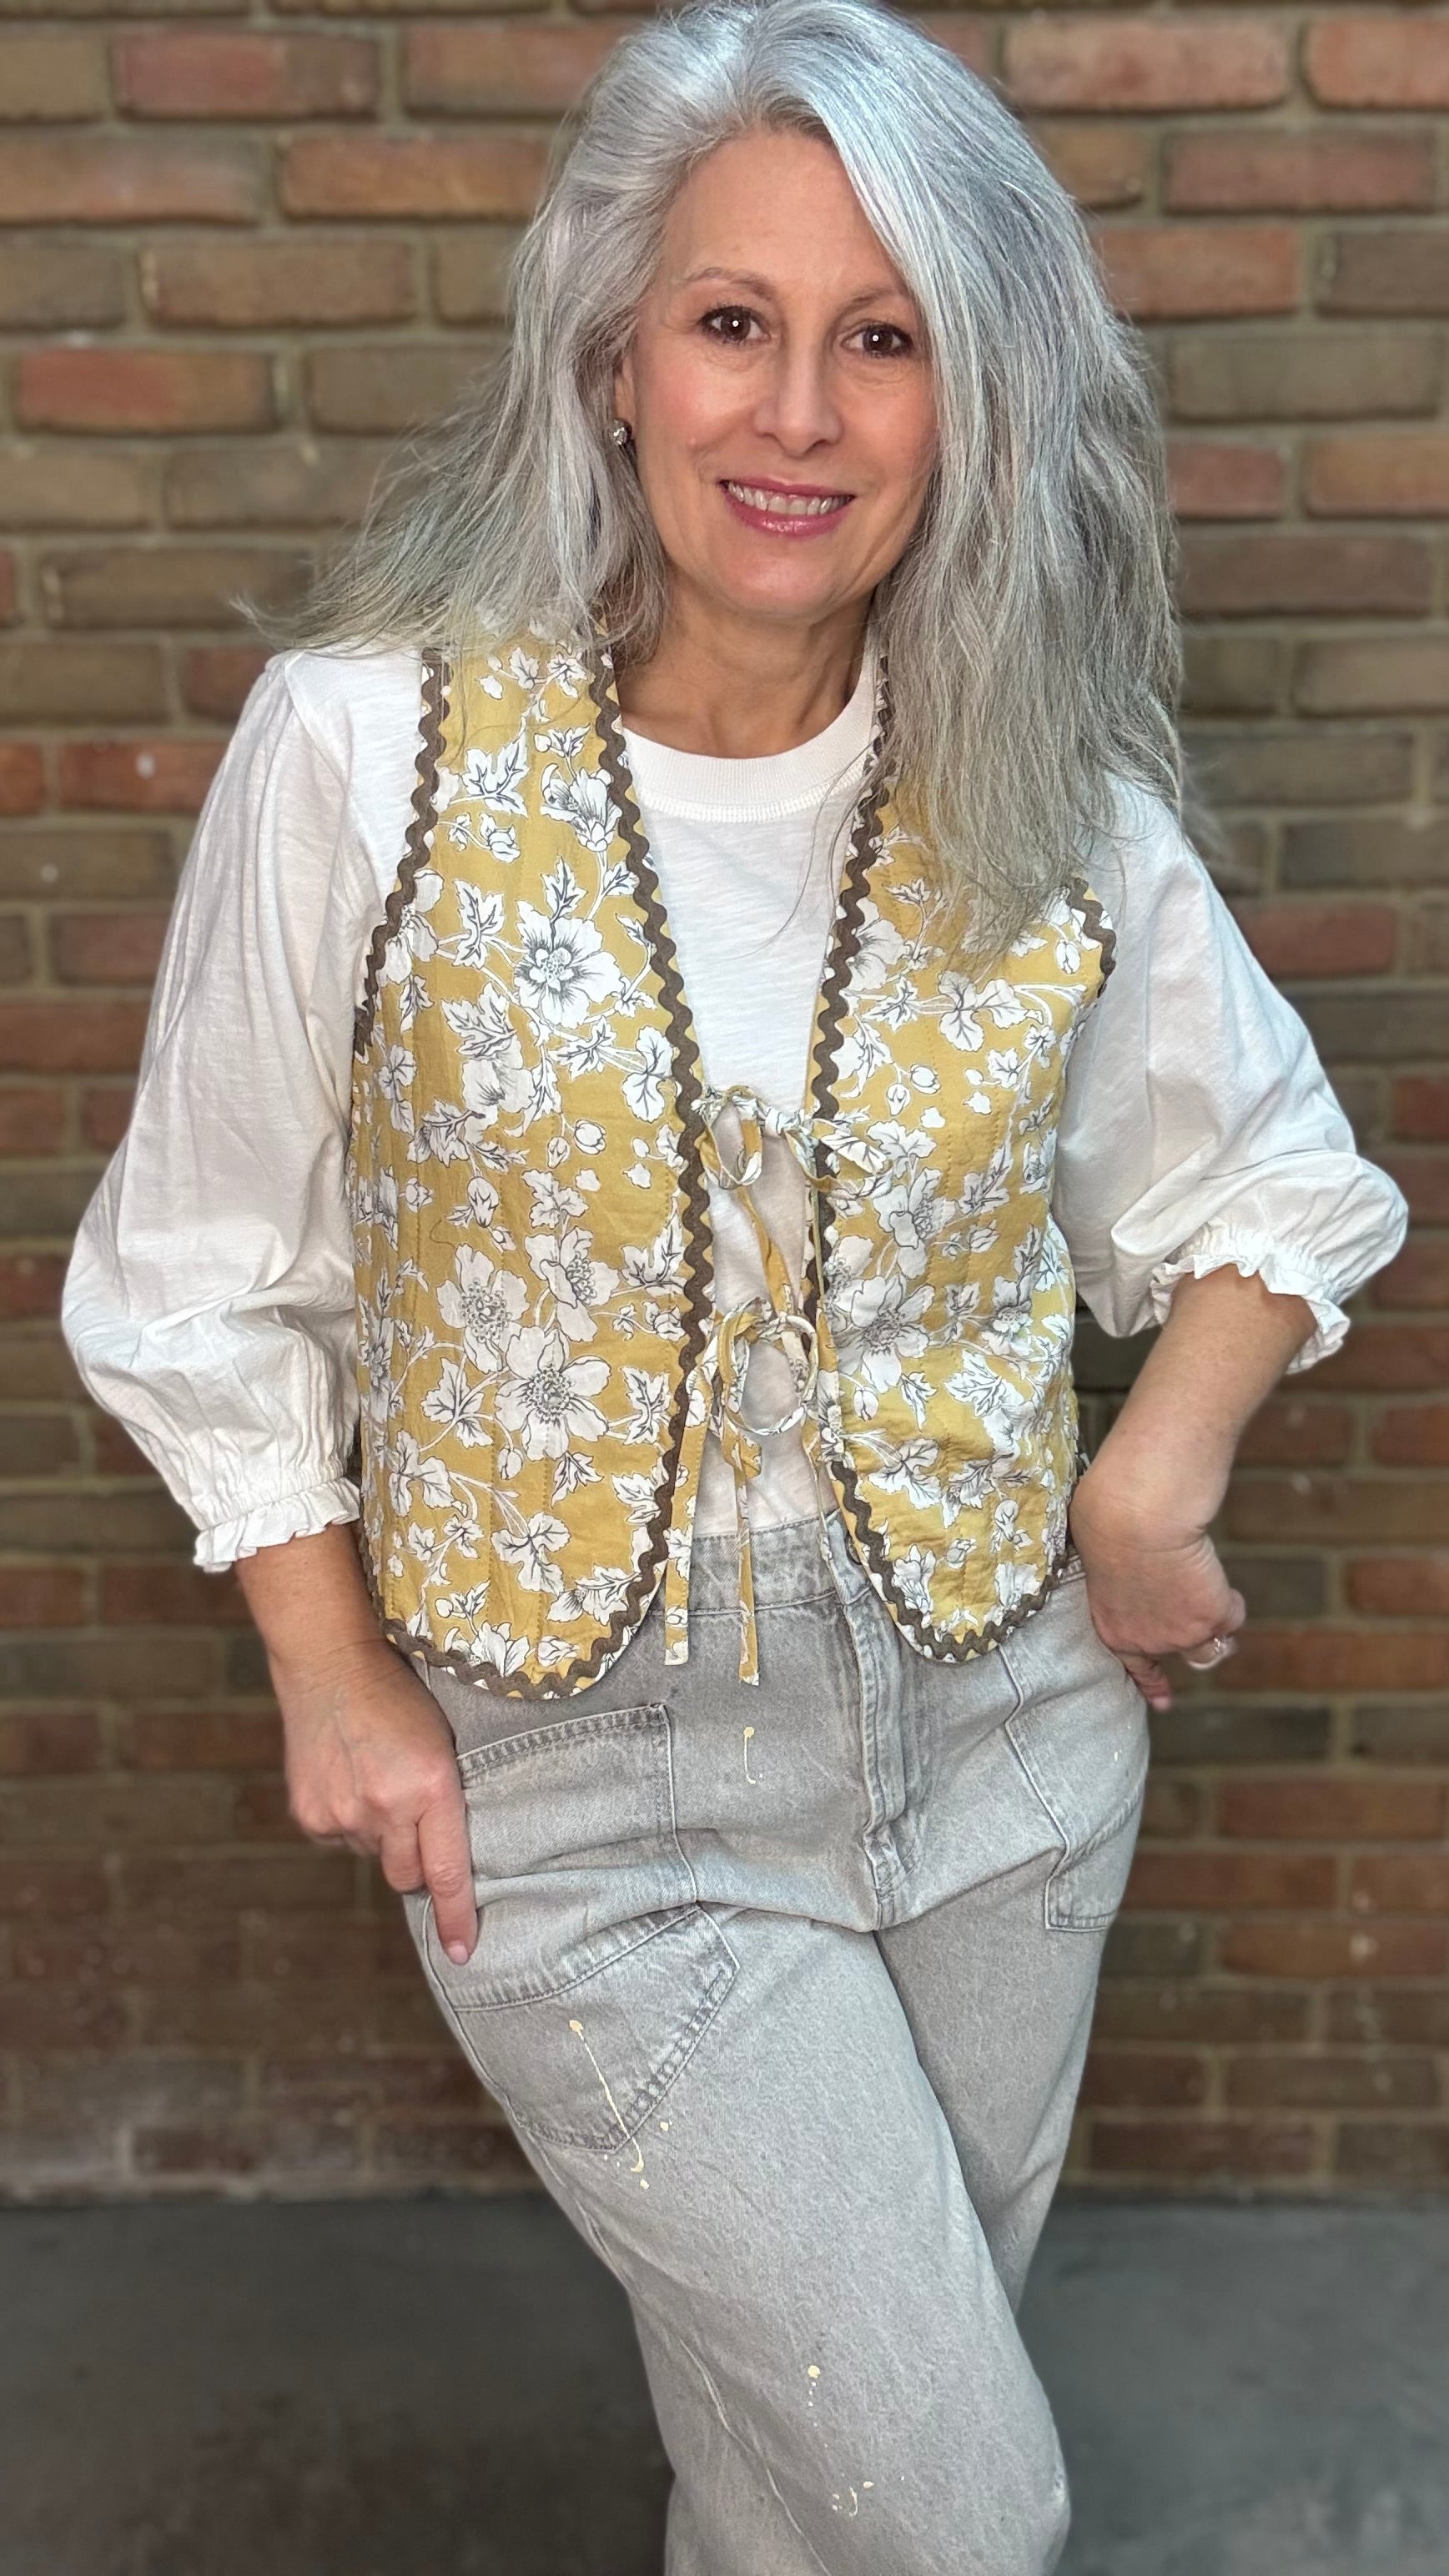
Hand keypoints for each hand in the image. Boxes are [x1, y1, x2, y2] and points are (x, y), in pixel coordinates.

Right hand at [269, 1634, 478, 1963]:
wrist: (330, 1665)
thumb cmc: (399, 1700)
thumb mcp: (441, 1745)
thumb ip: (442, 1804)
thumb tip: (439, 1864)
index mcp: (432, 1788)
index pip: (448, 1872)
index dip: (457, 1918)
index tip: (463, 1953)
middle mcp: (387, 1808)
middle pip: (408, 1876)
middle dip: (414, 1862)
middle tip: (409, 1817)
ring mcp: (343, 1814)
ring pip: (372, 1855)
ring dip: (379, 1834)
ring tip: (374, 1779)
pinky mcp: (310, 1815)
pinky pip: (340, 1840)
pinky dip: (347, 1821)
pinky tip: (347, 1780)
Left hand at [1068, 1471, 1245, 1712]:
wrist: (1136, 1519)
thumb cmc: (1109, 1521)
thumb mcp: (1100, 1557)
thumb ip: (1117, 1576)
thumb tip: (1129, 1565)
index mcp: (1113, 1627)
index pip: (1135, 1667)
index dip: (1152, 1683)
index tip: (1163, 1703)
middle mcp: (1148, 1642)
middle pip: (1183, 1653)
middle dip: (1193, 1634)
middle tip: (1198, 1612)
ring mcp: (1182, 1636)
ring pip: (1215, 1645)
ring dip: (1217, 1623)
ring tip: (1209, 1588)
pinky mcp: (1212, 1618)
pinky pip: (1233, 1615)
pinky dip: (1230, 1597)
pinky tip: (1214, 1573)